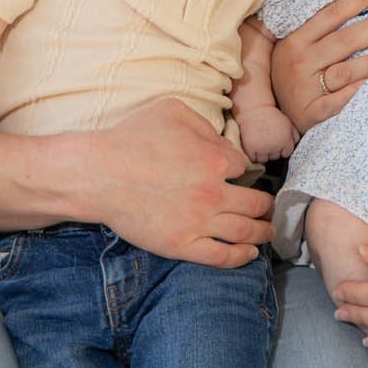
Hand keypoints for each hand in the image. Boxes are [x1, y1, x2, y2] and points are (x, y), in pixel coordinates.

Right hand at [80, 99, 273, 267]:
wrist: (97, 174)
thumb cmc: (130, 138)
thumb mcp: (172, 111)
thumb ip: (205, 125)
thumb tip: (223, 143)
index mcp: (214, 159)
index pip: (242, 167)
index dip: (241, 170)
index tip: (240, 175)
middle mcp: (212, 193)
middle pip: (254, 203)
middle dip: (265, 205)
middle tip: (270, 208)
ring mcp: (198, 222)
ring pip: (244, 231)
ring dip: (262, 231)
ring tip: (268, 231)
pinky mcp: (181, 245)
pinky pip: (220, 256)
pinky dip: (241, 257)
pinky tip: (250, 253)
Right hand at [237, 105, 298, 161]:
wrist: (256, 109)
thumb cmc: (272, 116)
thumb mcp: (288, 123)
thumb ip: (295, 135)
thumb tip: (296, 145)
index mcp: (286, 141)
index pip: (286, 154)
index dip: (282, 149)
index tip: (277, 143)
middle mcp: (275, 146)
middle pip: (275, 157)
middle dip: (272, 150)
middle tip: (268, 141)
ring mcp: (262, 148)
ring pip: (264, 160)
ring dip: (262, 154)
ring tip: (260, 144)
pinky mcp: (251, 148)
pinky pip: (253, 159)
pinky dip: (253, 155)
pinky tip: (254, 146)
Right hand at [265, 0, 367, 132]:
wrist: (276, 115)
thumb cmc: (294, 74)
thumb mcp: (296, 48)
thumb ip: (320, 30)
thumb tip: (359, 3)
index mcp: (297, 40)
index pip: (331, 14)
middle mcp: (300, 61)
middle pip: (344, 40)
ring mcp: (305, 88)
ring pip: (345, 71)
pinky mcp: (311, 112)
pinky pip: (337, 102)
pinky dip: (353, 93)